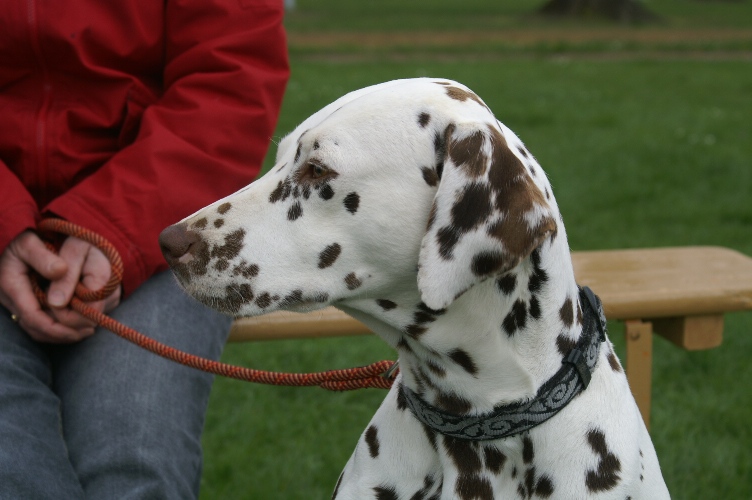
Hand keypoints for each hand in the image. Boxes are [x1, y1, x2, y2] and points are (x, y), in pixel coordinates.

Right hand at [0, 230, 120, 342]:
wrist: (18, 239)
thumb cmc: (24, 238)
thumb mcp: (30, 242)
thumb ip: (43, 257)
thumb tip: (60, 271)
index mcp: (10, 285)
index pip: (33, 317)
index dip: (57, 327)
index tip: (80, 328)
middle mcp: (10, 299)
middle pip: (35, 328)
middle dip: (62, 334)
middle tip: (89, 330)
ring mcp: (15, 303)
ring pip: (37, 329)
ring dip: (61, 334)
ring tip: (86, 330)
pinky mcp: (23, 304)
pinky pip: (39, 324)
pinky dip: (57, 328)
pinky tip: (77, 324)